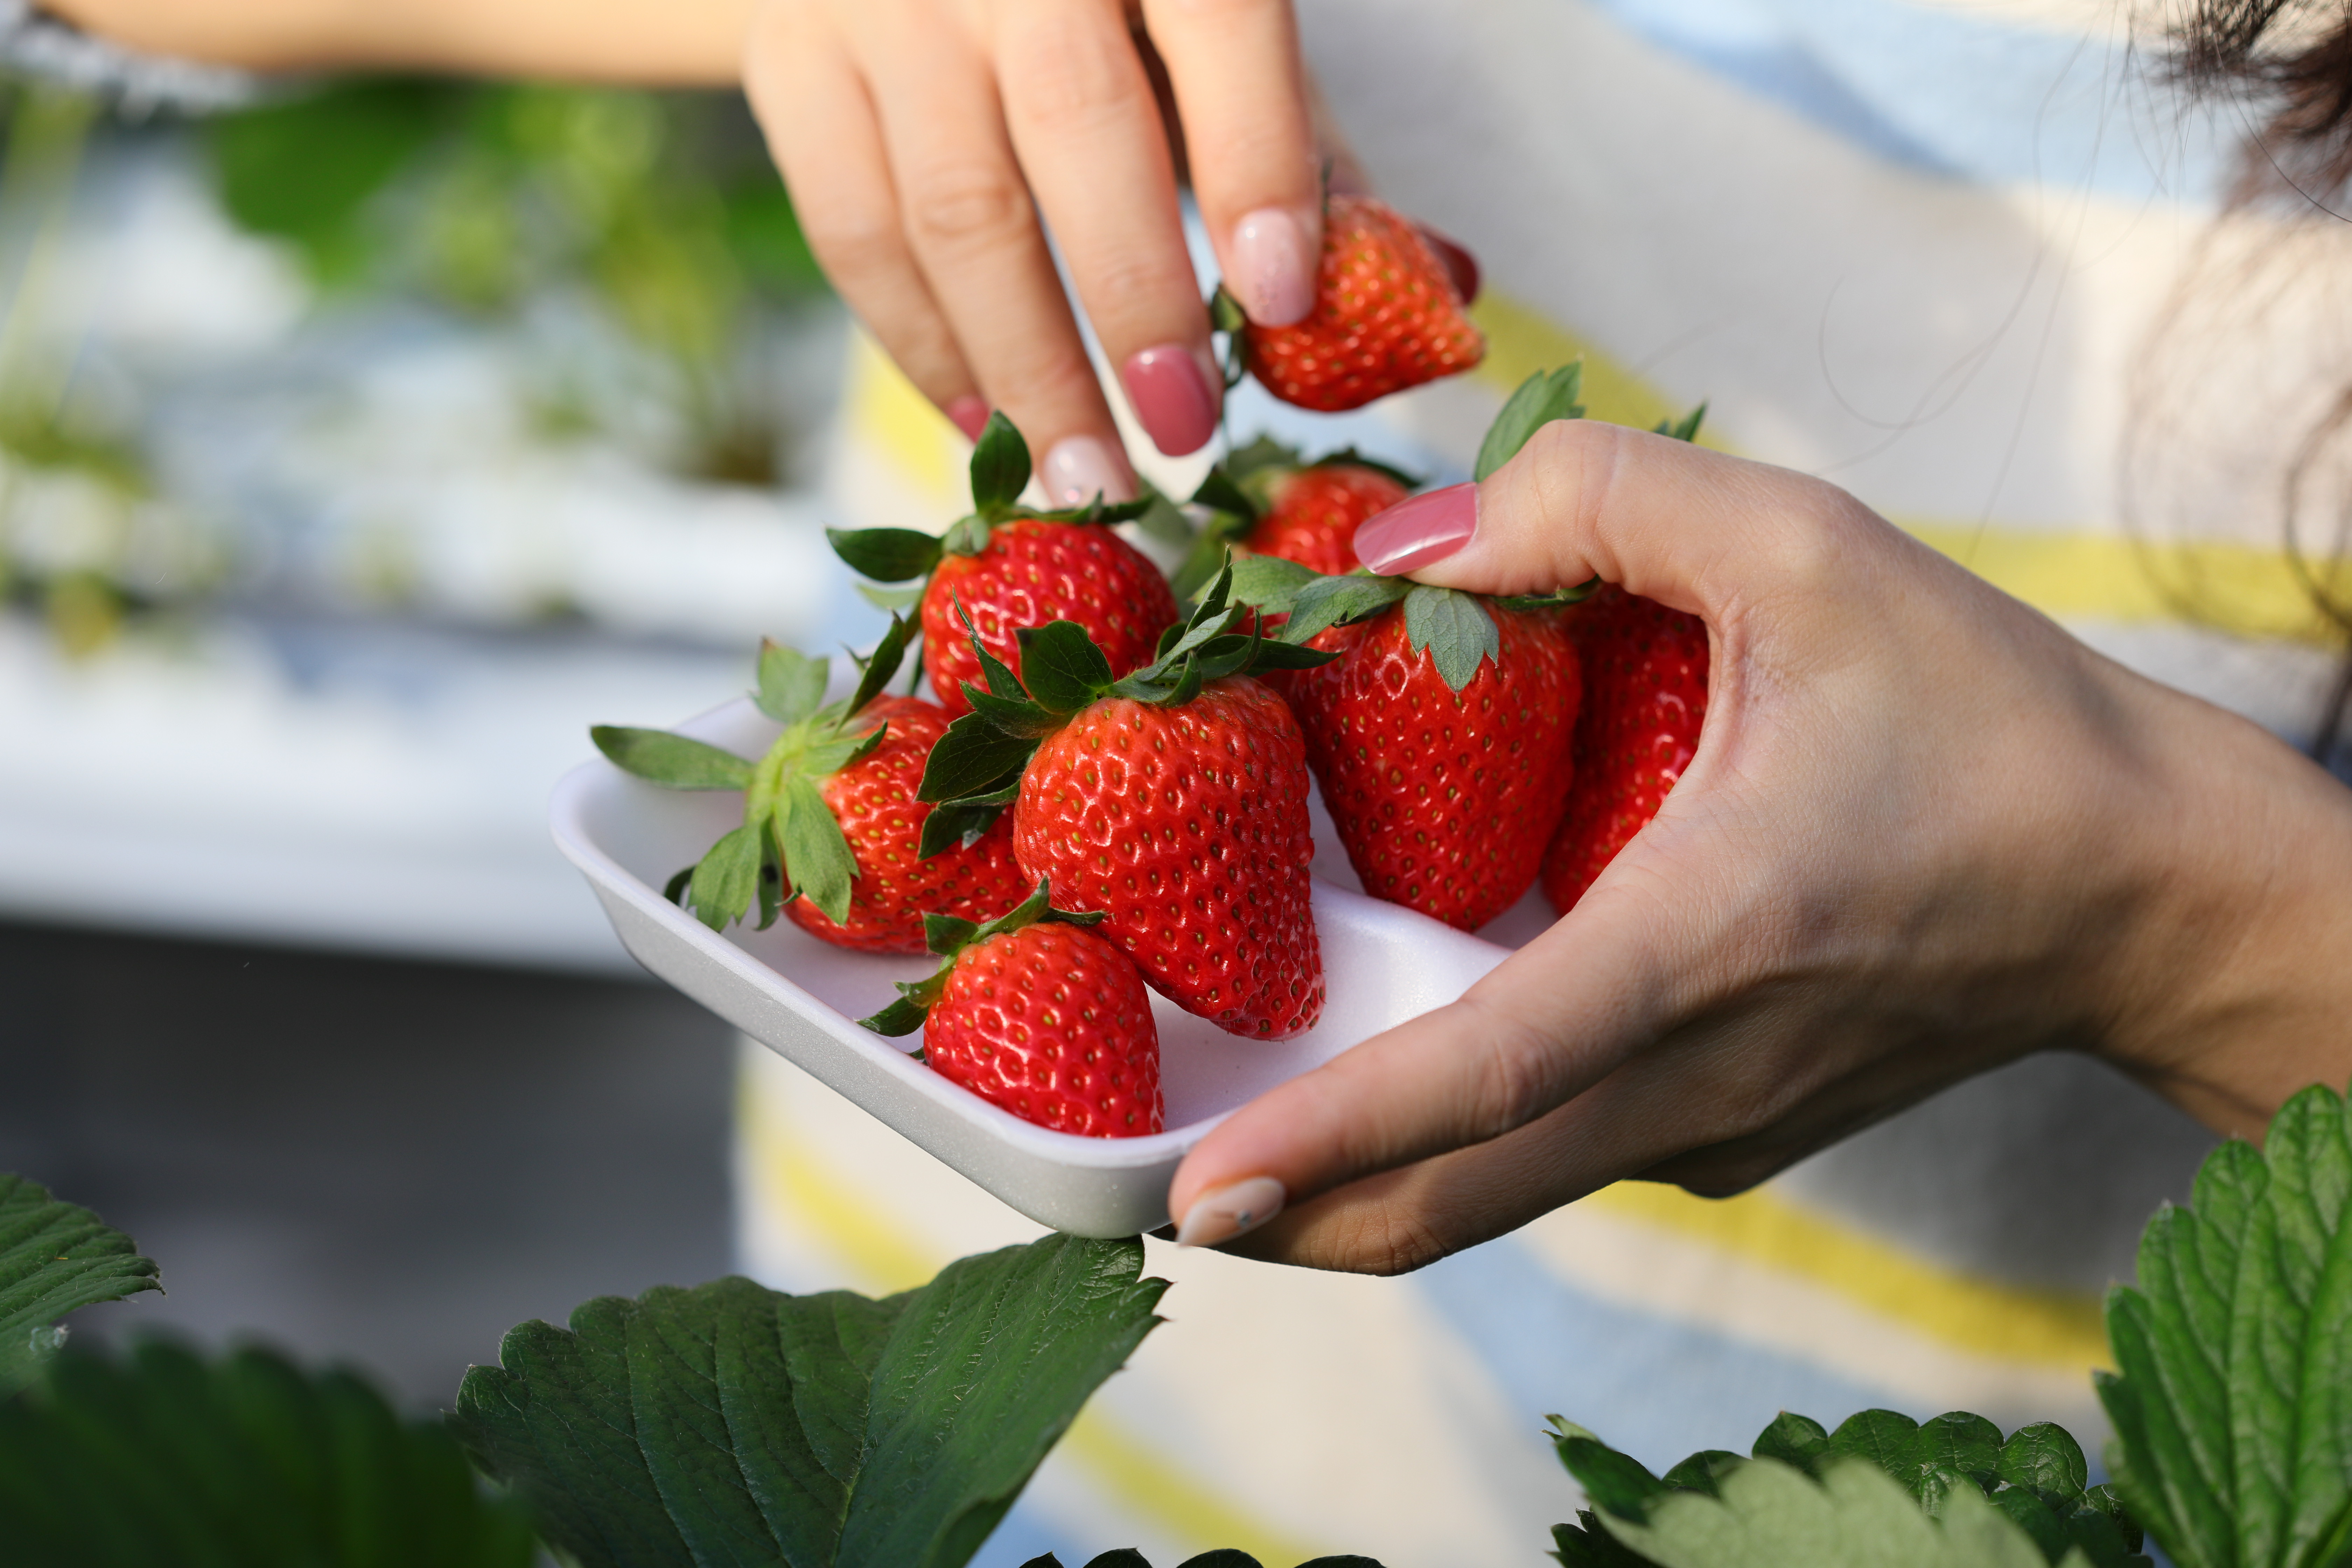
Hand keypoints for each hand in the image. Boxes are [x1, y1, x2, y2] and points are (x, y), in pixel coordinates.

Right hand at [744, 0, 1321, 502]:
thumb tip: (1436, 294)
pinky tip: (984, 430)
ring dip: (1025, 368)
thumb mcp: (1207, 24)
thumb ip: (1308, 149)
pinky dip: (922, 348)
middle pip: (1072, 129)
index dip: (1254, 164)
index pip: (1216, 25)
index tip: (1276, 303)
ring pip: (950, 207)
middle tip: (1188, 433)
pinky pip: (852, 231)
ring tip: (1089, 485)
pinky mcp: (789, 61)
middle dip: (1134, 299)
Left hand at [1166, 420, 2351, 1272]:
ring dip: (1357, 1198)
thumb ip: (1602, 504)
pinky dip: (1455, 1146)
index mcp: (1701, 948)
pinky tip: (1394, 1082)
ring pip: (1497, 1196)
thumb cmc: (1993, 722)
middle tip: (1140, 1203)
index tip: (1195, 1198)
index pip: (1482, 1074)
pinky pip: (1560, 1155)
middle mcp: (1692, 1076)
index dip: (1330, 1138)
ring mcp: (1712, 1128)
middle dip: (1291, 1219)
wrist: (2146, 885)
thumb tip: (1404, 545)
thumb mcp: (1811, 548)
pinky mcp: (1729, 1131)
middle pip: (1452, 1196)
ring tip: (1229, 1164)